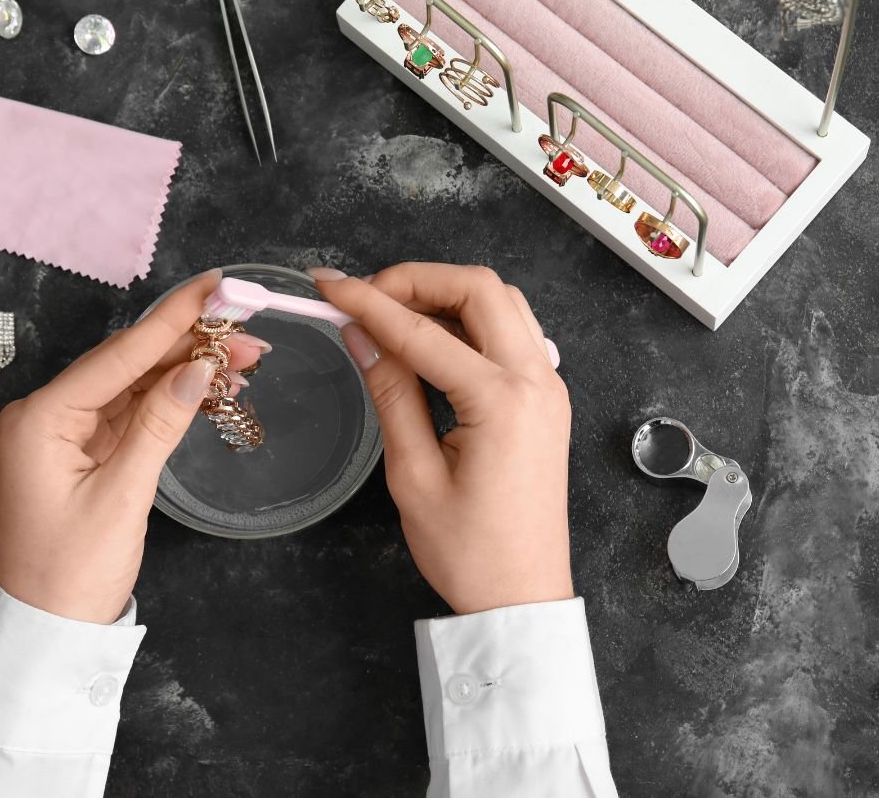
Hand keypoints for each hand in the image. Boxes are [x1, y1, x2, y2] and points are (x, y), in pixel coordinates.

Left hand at [0, 270, 267, 623]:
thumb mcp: (122, 496)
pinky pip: (134, 410)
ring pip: (136, 383)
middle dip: (190, 343)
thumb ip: (159, 424)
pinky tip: (211, 384)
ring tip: (245, 356)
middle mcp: (48, 414)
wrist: (50, 630)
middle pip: (128, 361)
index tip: (214, 285)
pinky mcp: (85, 450)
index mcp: (41, 418)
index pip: (118, 354)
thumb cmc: (71, 574)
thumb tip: (197, 369)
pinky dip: (173, 397)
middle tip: (248, 328)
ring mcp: (66, 432)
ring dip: (188, 369)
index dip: (171, 318)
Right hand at [311, 263, 572, 613]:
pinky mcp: (546, 399)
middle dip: (416, 280)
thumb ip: (390, 393)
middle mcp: (537, 381)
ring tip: (391, 313)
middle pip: (479, 289)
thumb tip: (361, 335)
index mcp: (502, 402)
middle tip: (365, 297)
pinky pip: (511, 332)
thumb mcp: (412, 475)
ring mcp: (549, 387)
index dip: (369, 303)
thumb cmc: (468, 552)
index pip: (423, 332)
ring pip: (500, 302)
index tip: (329, 289)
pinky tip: (428, 340)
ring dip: (445, 295)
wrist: (522, 597)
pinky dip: (469, 320)